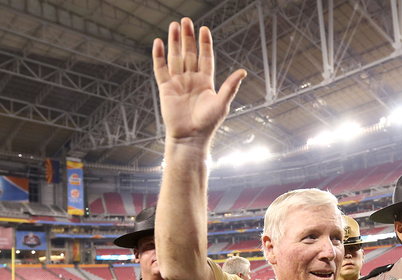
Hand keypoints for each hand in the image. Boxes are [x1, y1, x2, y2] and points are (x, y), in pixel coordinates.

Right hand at [152, 18, 245, 142]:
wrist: (190, 137)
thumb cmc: (207, 123)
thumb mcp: (222, 103)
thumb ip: (230, 86)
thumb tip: (243, 71)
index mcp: (205, 81)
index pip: (205, 57)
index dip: (204, 43)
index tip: (203, 29)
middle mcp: (191, 79)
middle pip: (189, 53)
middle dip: (187, 37)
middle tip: (186, 20)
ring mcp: (178, 83)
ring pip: (175, 57)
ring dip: (174, 42)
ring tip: (173, 25)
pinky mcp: (166, 88)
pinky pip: (160, 69)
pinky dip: (159, 56)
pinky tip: (159, 43)